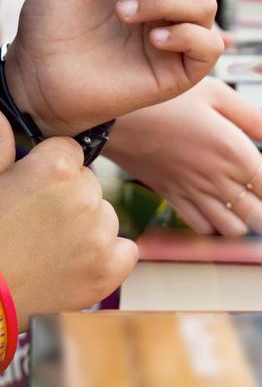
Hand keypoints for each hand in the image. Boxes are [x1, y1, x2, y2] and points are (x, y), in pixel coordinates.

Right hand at [0, 121, 136, 331]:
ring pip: (105, 217)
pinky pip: (125, 250)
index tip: (31, 189)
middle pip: (89, 184)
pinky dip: (107, 258)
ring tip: (46, 247)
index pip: (70, 151)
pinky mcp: (111, 270)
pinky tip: (74, 265)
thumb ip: (0, 146)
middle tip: (34, 224)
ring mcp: (101, 235)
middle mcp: (86, 197)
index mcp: (55, 169)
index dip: (48, 170)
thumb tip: (4, 117)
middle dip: (68, 198)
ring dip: (85, 228)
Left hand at [6, 0, 223, 136]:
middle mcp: (172, 6)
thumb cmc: (53, 22)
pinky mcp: (183, 71)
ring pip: (206, 4)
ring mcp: (180, 38)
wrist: (38, 73)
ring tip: (123, 13)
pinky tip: (151, 38)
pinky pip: (210, 45)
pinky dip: (184, 34)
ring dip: (162, 1)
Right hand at [105, 78, 261, 235]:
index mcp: (236, 155)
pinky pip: (202, 227)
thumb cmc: (165, 94)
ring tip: (259, 202)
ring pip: (235, 230)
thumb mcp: (215, 93)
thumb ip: (253, 119)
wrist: (108, 112)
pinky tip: (223, 205)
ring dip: (252, 222)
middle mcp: (217, 182)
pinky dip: (219, 224)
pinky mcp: (170, 196)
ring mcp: (192, 194)